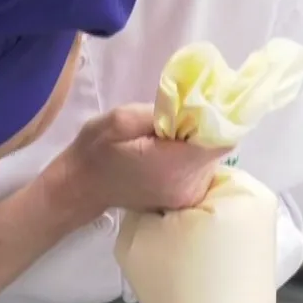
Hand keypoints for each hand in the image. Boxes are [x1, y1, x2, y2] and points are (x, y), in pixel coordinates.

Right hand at [50, 104, 228, 217]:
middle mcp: (188, 186)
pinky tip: (171, 149)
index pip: (220, 139)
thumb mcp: (121, 118)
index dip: (217, 117)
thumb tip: (195, 105)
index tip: (202, 104)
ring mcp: (189, 196)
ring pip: (212, 157)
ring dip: (198, 140)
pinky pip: (203, 169)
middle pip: (218, 147)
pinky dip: (193, 154)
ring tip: (170, 134)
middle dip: (204, 127)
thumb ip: (162, 112)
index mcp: (174, 166)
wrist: (82, 187)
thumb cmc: (97, 150)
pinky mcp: (187, 199)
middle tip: (178, 116)